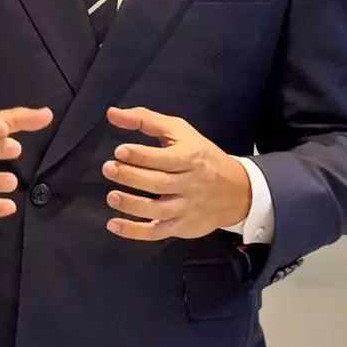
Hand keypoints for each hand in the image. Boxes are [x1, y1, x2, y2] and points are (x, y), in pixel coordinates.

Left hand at [101, 107, 250, 241]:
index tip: (119, 151)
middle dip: (131, 176)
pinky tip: (113, 224)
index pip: (165, 159)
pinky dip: (134, 232)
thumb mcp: (179, 131)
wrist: (237, 191)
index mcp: (191, 158)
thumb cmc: (201, 155)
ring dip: (132, 205)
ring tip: (111, 196)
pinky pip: (157, 232)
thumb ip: (146, 120)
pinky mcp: (182, 227)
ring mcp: (187, 208)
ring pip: (158, 210)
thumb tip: (112, 113)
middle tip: (109, 168)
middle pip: (159, 183)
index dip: (141, 155)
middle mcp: (190, 184)